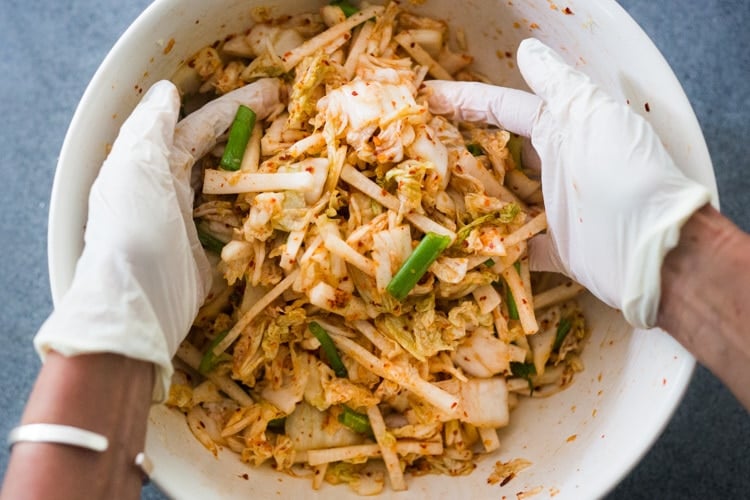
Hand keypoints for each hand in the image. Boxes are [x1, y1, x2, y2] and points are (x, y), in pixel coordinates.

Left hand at [35, 78, 282, 400]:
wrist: (138, 304)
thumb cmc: (133, 229)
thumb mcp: (135, 166)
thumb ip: (151, 126)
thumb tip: (167, 92)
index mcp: (152, 164)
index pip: (198, 125)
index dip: (233, 106)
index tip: (270, 94)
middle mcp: (171, 188)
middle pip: (217, 151)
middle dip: (250, 132)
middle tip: (287, 117)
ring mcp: (191, 221)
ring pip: (231, 185)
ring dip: (260, 169)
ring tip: (293, 156)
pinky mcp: (208, 251)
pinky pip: (238, 222)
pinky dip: (259, 210)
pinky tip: (283, 201)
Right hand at [426, 38, 710, 327]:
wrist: (658, 249)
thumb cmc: (624, 173)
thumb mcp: (591, 115)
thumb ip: (557, 84)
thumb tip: (527, 51)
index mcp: (560, 130)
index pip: (502, 109)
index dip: (464, 102)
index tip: (426, 99)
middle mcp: (555, 166)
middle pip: (499, 154)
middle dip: (461, 150)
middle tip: (417, 153)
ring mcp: (555, 209)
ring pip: (504, 200)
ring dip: (472, 199)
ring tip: (429, 199)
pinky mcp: (558, 250)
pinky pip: (519, 248)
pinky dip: (497, 249)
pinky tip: (465, 248)